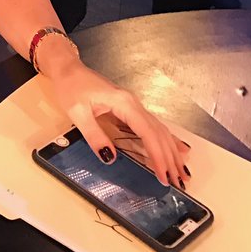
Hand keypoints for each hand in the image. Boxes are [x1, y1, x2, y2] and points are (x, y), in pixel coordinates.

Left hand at [43, 59, 190, 187]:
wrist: (68, 69)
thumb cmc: (71, 87)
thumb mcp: (77, 112)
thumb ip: (94, 135)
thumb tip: (110, 158)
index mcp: (124, 103)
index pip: (148, 133)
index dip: (158, 156)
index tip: (164, 176)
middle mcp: (134, 103)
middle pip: (158, 133)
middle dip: (170, 158)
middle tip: (179, 182)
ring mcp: (133, 105)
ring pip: (159, 130)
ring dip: (171, 152)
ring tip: (182, 173)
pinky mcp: (130, 108)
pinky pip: (153, 126)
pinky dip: (166, 140)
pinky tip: (178, 149)